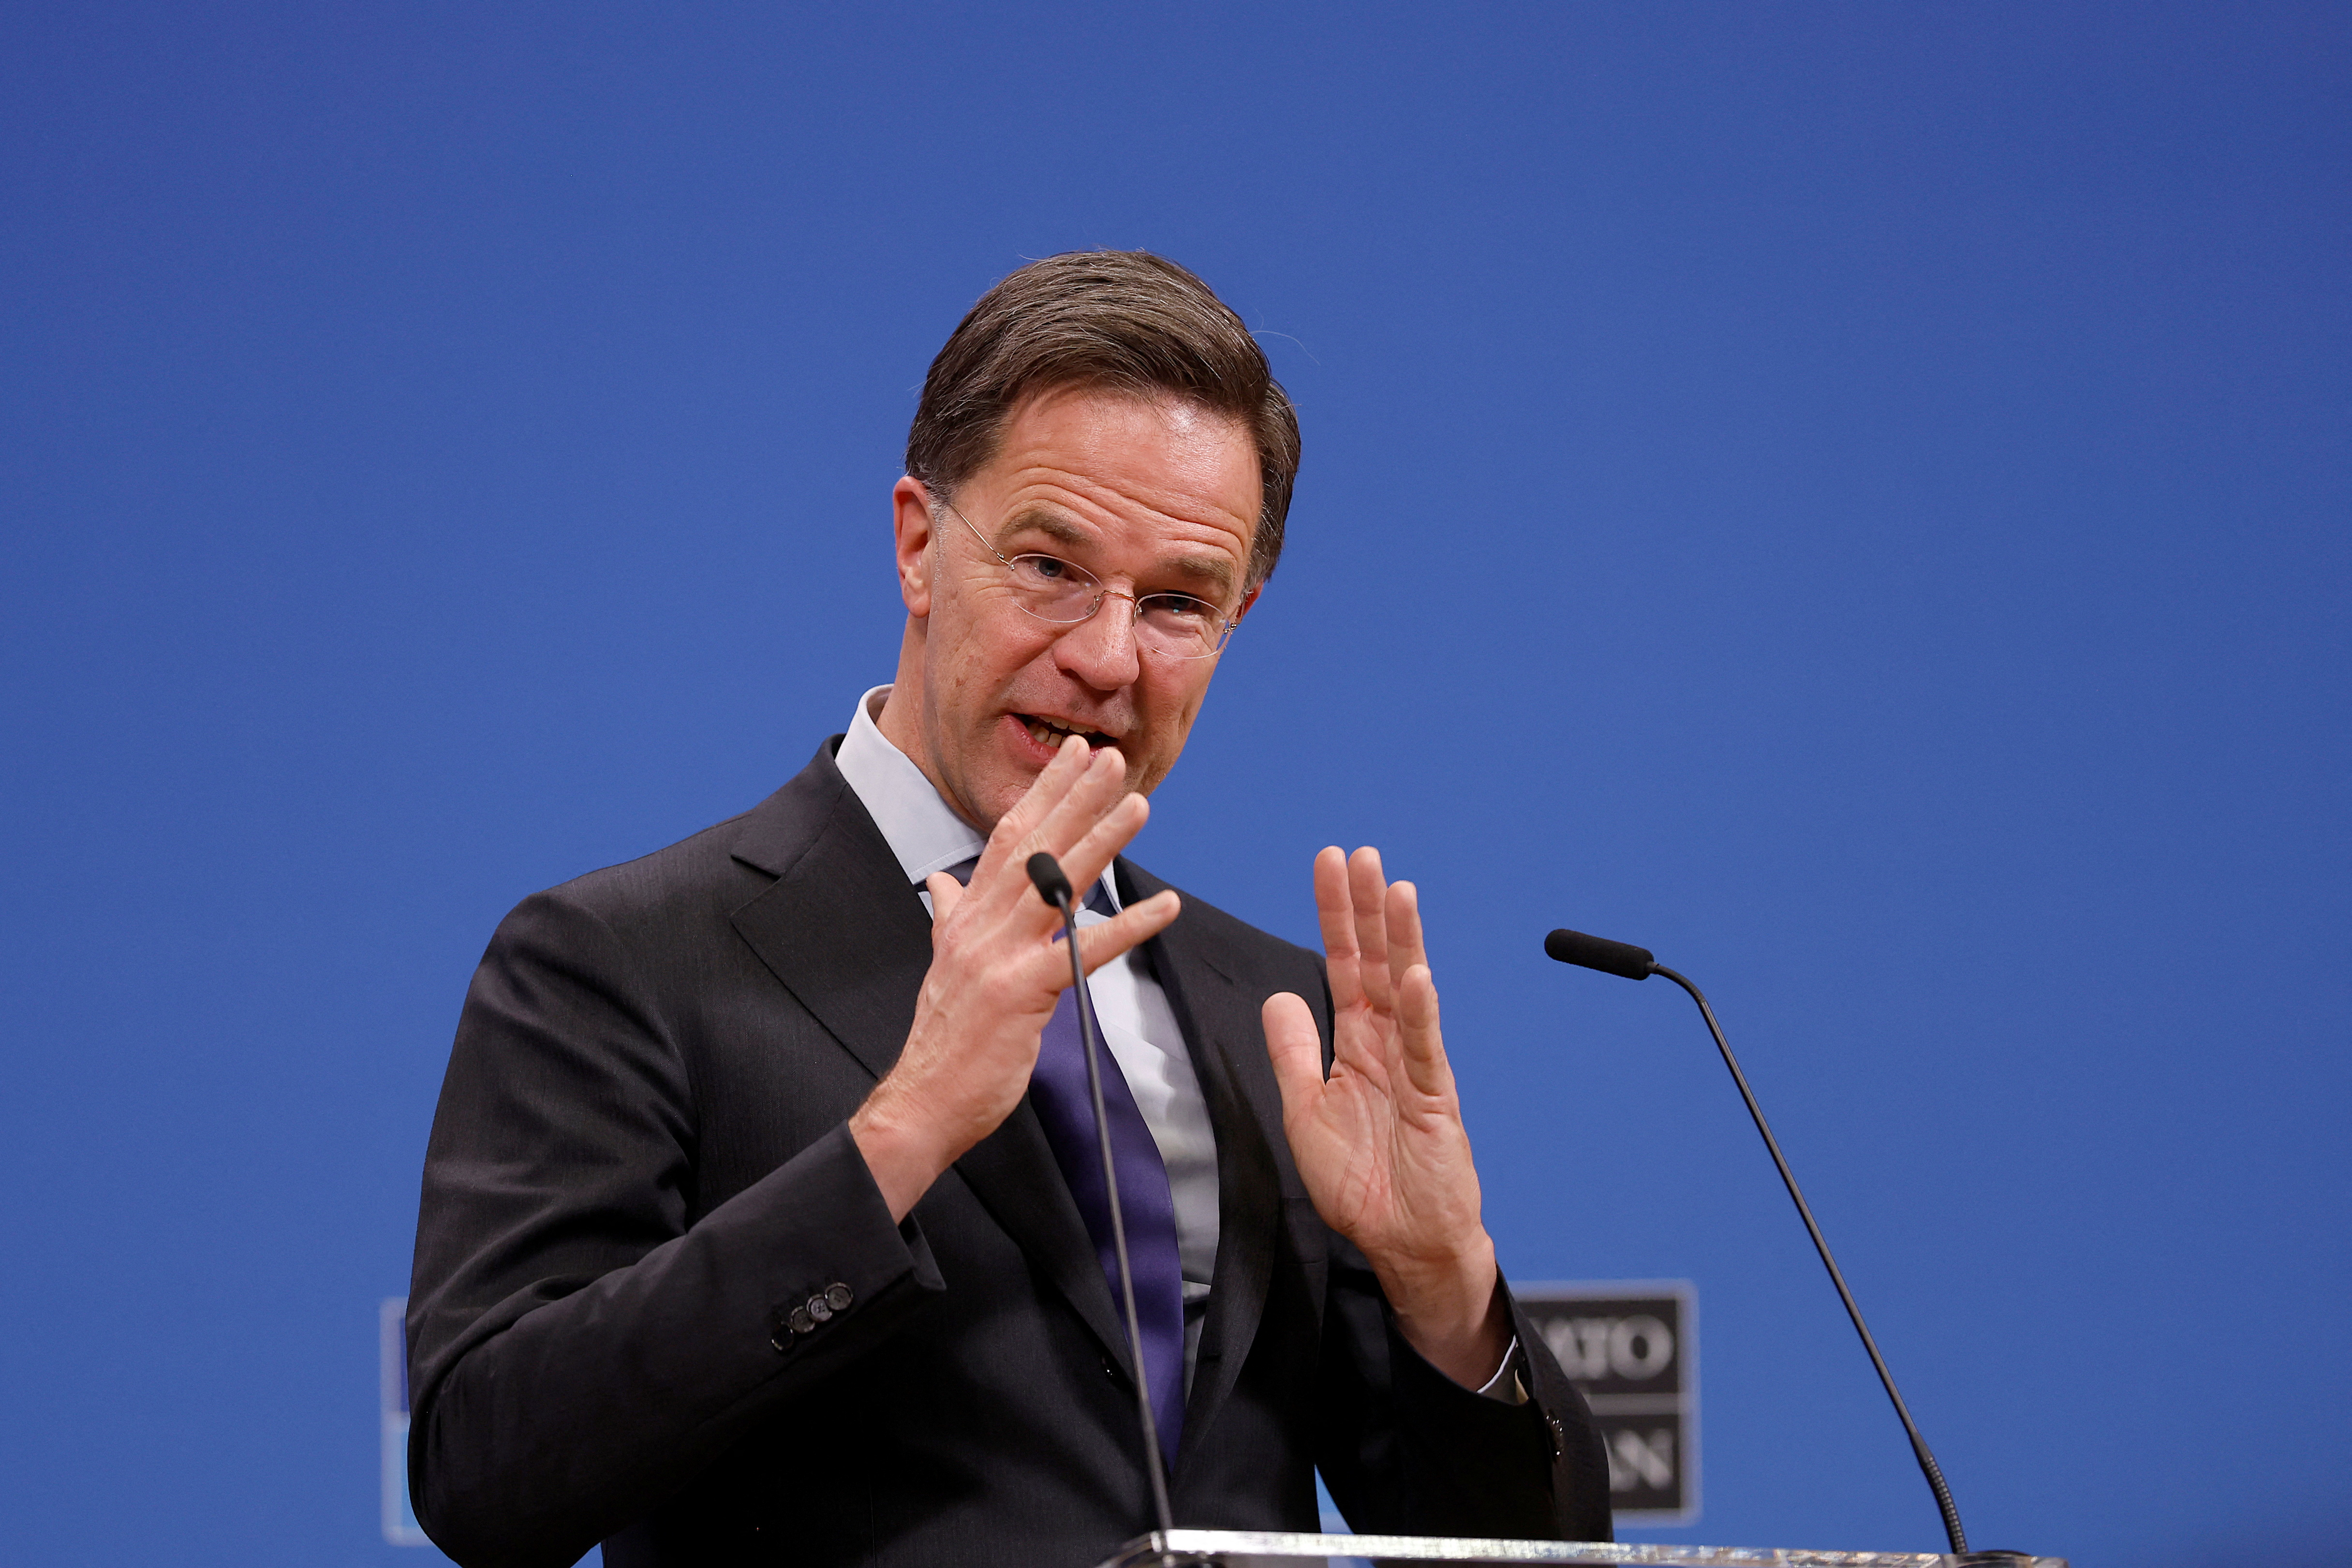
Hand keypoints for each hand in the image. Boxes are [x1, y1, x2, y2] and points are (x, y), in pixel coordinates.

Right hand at [850, 735, 1180, 1221]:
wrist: (922, 1101)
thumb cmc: (945, 1038)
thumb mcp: (943, 963)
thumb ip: (948, 916)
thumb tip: (941, 881)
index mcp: (967, 915)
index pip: (1006, 838)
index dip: (1042, 794)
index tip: (1073, 757)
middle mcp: (980, 925)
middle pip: (1033, 846)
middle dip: (1075, 797)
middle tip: (1113, 758)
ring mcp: (999, 956)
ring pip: (1056, 885)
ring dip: (1102, 841)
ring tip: (1140, 806)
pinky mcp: (1021, 993)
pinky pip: (1084, 952)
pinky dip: (1127, 926)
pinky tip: (1165, 907)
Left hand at [1263, 847, 1507, 1388]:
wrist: (1405, 1242)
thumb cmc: (1363, 1183)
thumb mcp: (1306, 1111)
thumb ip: (1294, 1054)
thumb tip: (1279, 996)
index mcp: (1357, 1044)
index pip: (1345, 966)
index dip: (1336, 916)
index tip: (1329, 864)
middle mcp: (1389, 1045)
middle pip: (1376, 962)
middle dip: (1367, 909)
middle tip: (1360, 855)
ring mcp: (1416, 1068)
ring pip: (1406, 991)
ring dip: (1401, 941)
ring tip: (1395, 890)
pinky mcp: (1436, 1100)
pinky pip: (1425, 1048)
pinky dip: (1419, 1012)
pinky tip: (1414, 975)